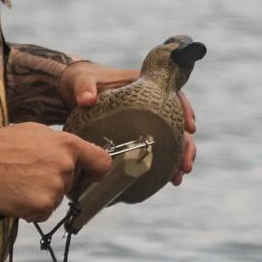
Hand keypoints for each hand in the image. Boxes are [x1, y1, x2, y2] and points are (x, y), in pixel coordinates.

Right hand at [0, 121, 112, 222]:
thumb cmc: (2, 143)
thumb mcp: (37, 132)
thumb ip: (59, 145)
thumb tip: (72, 155)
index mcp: (68, 145)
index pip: (101, 162)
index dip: (96, 172)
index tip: (90, 176)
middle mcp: (66, 166)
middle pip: (71, 184)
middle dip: (55, 182)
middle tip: (30, 175)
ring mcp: (55, 188)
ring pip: (56, 199)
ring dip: (41, 197)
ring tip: (19, 183)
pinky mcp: (42, 206)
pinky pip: (43, 214)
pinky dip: (31, 210)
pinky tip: (16, 195)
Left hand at [59, 60, 197, 184]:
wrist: (71, 94)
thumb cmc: (80, 82)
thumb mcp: (81, 81)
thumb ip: (84, 87)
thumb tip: (87, 99)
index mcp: (143, 85)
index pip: (172, 94)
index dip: (185, 110)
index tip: (190, 127)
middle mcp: (149, 103)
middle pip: (176, 122)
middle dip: (185, 145)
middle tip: (186, 165)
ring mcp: (144, 120)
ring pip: (169, 138)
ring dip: (177, 158)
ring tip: (177, 178)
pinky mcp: (136, 133)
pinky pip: (154, 148)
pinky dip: (161, 163)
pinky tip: (163, 180)